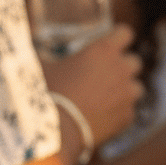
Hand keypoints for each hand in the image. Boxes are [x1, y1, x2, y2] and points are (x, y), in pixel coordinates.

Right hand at [43, 26, 140, 143]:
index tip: (112, 42)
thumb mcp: (37, 63)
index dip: (119, 36)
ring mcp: (127, 95)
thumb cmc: (45, 92)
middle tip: (105, 72)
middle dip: (123, 65)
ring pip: (137, 87)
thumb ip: (40, 48)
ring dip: (125, 89)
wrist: (55, 132)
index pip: (125, 33)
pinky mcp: (127, 117)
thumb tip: (28, 32)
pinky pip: (129, 110)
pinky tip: (103, 115)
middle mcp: (121, 70)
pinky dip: (119, 112)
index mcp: (103, 51)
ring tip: (106, 95)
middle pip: (135, 61)